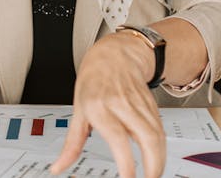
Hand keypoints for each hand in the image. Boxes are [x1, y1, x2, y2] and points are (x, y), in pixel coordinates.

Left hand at [51, 33, 164, 177]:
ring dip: (159, 158)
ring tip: (153, 174)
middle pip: (146, 136)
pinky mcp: (151, 104)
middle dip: (153, 163)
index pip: (117, 137)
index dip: (126, 161)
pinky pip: (160, 128)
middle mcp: (122, 104)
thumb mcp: (77, 111)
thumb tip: (59, 167)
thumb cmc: (93, 82)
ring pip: (157, 133)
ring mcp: (139, 103)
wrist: (113, 55)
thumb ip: (72, 144)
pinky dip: (161, 146)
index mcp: (99, 107)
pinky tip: (156, 158)